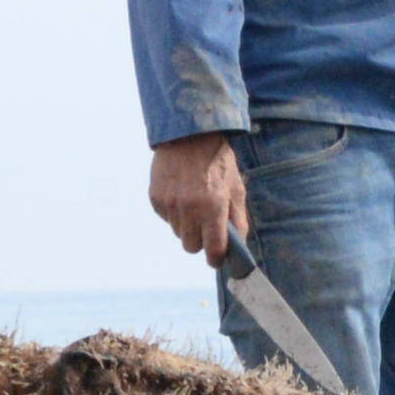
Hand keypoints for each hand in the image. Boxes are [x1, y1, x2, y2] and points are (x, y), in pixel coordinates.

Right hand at [149, 134, 249, 263]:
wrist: (189, 136)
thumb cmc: (218, 163)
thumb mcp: (236, 189)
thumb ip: (238, 220)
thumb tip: (237, 246)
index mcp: (213, 207)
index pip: (213, 249)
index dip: (216, 258)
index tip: (217, 258)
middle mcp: (190, 208)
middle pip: (191, 247)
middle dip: (200, 241)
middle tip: (206, 226)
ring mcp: (170, 204)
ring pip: (178, 233)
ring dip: (186, 225)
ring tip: (193, 203)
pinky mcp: (156, 198)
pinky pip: (166, 219)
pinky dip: (174, 213)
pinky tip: (181, 194)